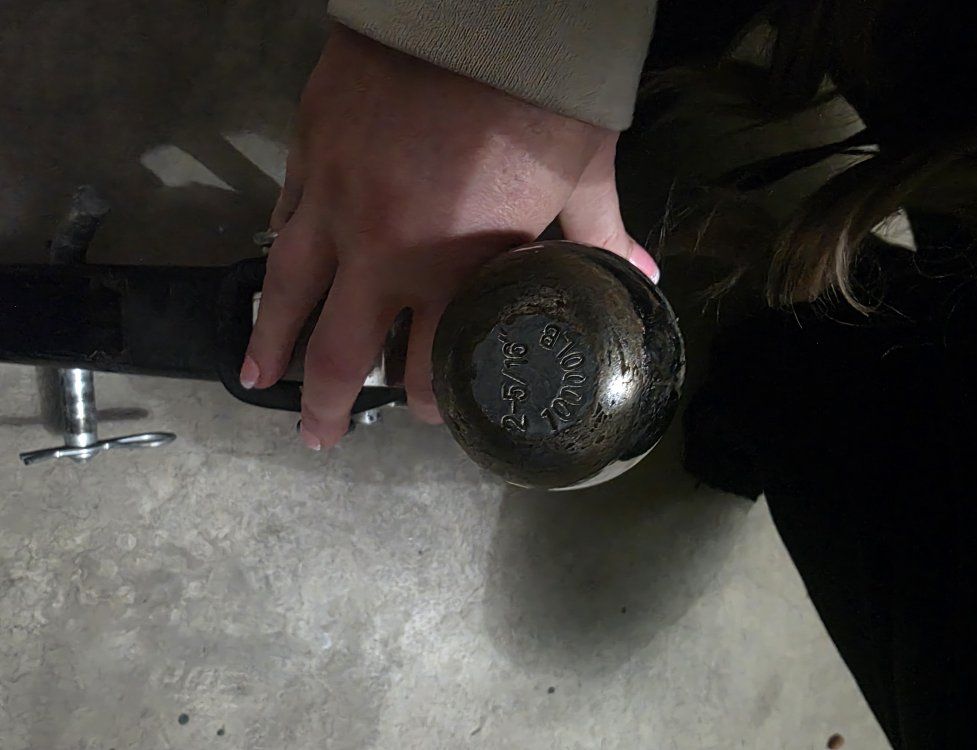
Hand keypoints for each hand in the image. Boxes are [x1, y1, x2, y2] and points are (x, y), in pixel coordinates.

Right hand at [242, 24, 658, 449]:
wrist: (478, 10)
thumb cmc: (540, 99)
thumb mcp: (582, 173)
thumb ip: (598, 238)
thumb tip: (639, 280)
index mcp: (459, 273)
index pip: (429, 368)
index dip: (427, 401)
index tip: (426, 409)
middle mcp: (386, 256)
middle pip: (340, 351)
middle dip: (325, 405)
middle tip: (316, 437)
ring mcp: (336, 205)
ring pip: (288, 291)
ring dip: (270, 341)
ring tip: (256, 377)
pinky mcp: (308, 154)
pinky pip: (283, 218)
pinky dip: (280, 252)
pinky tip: (272, 273)